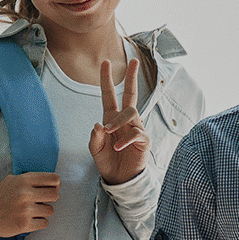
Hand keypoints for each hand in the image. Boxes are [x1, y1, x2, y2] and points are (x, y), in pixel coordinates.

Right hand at [0, 173, 60, 239]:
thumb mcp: (11, 180)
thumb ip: (30, 179)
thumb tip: (52, 182)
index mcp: (24, 180)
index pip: (54, 179)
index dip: (55, 185)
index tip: (50, 189)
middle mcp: (25, 194)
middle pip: (55, 195)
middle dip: (49, 199)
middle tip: (40, 202)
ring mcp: (25, 210)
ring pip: (50, 210)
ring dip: (43, 212)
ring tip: (31, 212)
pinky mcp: (24, 224)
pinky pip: (44, 223)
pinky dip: (38, 223)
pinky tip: (28, 220)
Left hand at [89, 57, 148, 184]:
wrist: (118, 178)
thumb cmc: (107, 161)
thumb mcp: (95, 149)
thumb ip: (95, 138)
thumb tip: (98, 125)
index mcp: (111, 118)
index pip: (109, 96)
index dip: (107, 80)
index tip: (105, 63)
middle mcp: (125, 120)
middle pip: (131, 94)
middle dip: (131, 77)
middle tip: (134, 61)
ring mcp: (136, 128)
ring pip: (131, 113)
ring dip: (118, 120)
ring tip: (108, 132)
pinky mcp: (143, 140)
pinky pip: (136, 133)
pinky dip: (125, 139)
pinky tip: (117, 146)